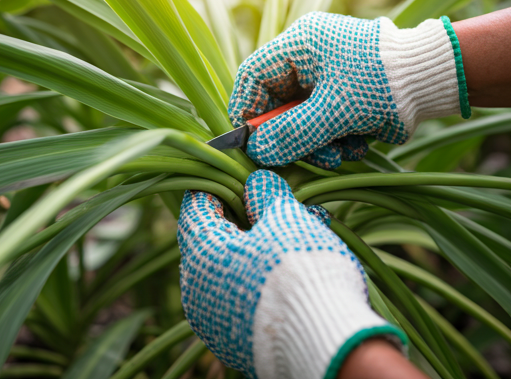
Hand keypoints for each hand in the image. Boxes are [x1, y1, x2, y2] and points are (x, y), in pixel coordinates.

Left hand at [178, 170, 405, 378]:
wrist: (326, 347)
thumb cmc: (299, 272)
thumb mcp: (284, 218)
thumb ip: (265, 193)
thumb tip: (256, 183)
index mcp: (202, 253)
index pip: (196, 206)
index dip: (215, 185)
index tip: (234, 175)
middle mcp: (197, 289)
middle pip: (215, 238)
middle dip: (247, 216)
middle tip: (275, 204)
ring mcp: (213, 319)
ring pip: (232, 266)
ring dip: (261, 245)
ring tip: (300, 230)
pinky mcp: (234, 340)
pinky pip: (242, 293)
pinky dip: (262, 274)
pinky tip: (295, 265)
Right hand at [229, 12, 469, 168]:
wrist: (433, 79)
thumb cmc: (382, 84)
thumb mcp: (334, 112)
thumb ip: (291, 133)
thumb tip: (257, 151)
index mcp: (299, 45)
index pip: (253, 75)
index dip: (246, 109)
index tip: (249, 140)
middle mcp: (307, 57)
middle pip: (277, 101)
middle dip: (290, 134)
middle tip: (302, 157)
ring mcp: (324, 75)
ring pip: (300, 116)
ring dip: (315, 142)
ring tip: (340, 153)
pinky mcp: (340, 92)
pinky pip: (321, 120)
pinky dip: (333, 137)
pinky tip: (356, 142)